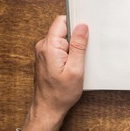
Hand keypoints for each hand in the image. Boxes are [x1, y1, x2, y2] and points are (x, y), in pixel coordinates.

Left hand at [22, 16, 88, 130]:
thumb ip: (79, 46)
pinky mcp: (46, 57)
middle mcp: (43, 46)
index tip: (86, 31)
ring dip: (73, 47)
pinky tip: (73, 65)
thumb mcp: (76, 69)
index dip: (75, 23)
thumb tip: (82, 27)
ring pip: (62, 39)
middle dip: (76, 38)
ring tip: (78, 62)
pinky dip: (69, 53)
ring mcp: (43, 52)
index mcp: (49, 46)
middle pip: (63, 29)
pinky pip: (60, 47)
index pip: (61, 21)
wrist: (48, 108)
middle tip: (84, 52)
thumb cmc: (61, 93)